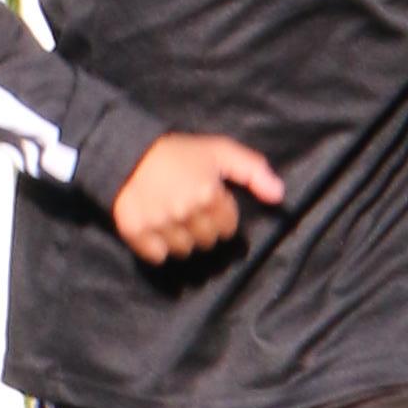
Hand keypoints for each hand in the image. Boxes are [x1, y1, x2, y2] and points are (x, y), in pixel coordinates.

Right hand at [111, 129, 286, 266]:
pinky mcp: (136, 231)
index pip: (228, 228)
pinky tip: (156, 229)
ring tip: (172, 219)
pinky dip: (157, 247)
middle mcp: (185, 211)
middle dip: (202, 229)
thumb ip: (253, 170)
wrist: (127, 151)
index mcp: (208, 193)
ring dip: (181, 239)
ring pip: (183, 251)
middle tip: (189, 210)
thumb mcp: (220, 151)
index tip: (207, 204)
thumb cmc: (179, 152)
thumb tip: (279, 196)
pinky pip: (158, 256)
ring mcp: (160, 223)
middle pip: (207, 242)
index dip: (220, 216)